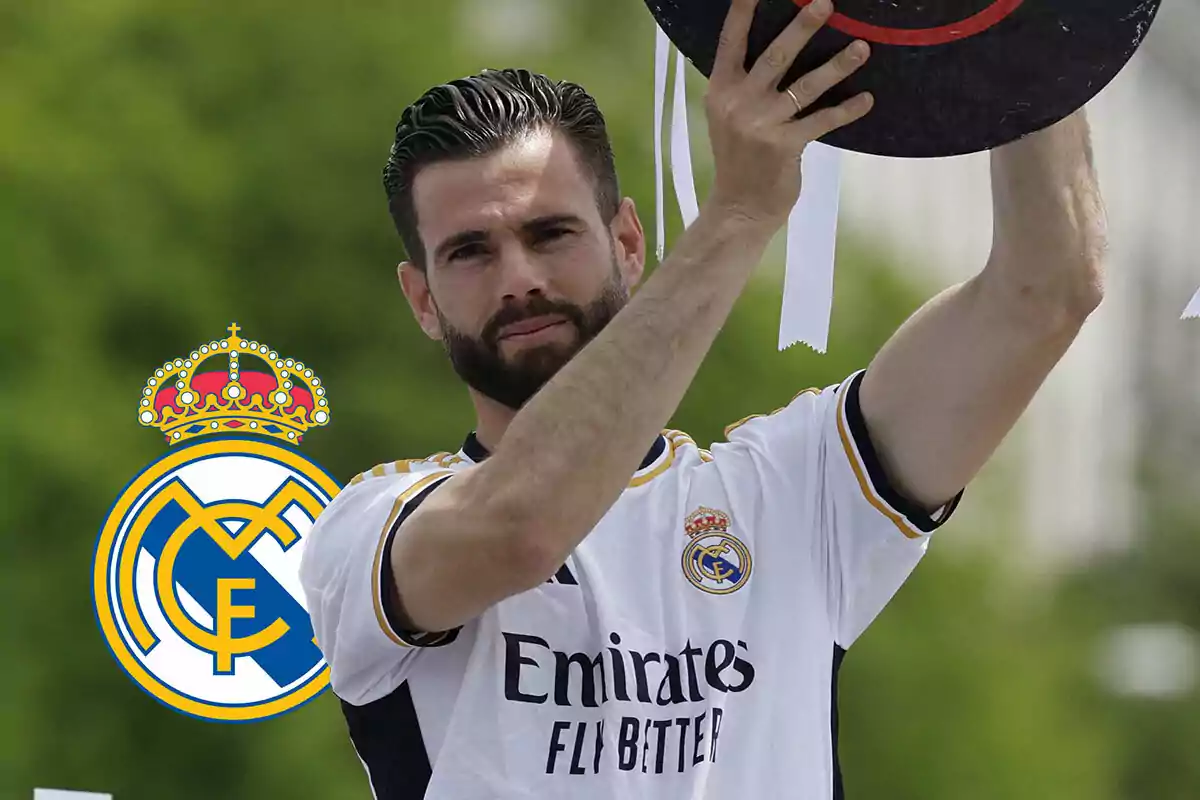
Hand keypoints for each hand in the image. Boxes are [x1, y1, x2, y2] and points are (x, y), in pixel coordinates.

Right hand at [705, 0, 872, 227]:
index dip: (744, 12)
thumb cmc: (738, 158)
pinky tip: (866, 100)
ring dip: (837, 65)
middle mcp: (738, 103)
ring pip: (805, 86)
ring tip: (862, 47)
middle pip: (775, 55)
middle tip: (826, 2)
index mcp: (721, 90)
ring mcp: (762, 124)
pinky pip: (822, 120)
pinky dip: (846, 110)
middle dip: (802, 26)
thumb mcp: (727, 117)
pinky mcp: (785, 146)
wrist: (739, 207)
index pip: (731, 42)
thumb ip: (741, 85)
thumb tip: (772, 48)